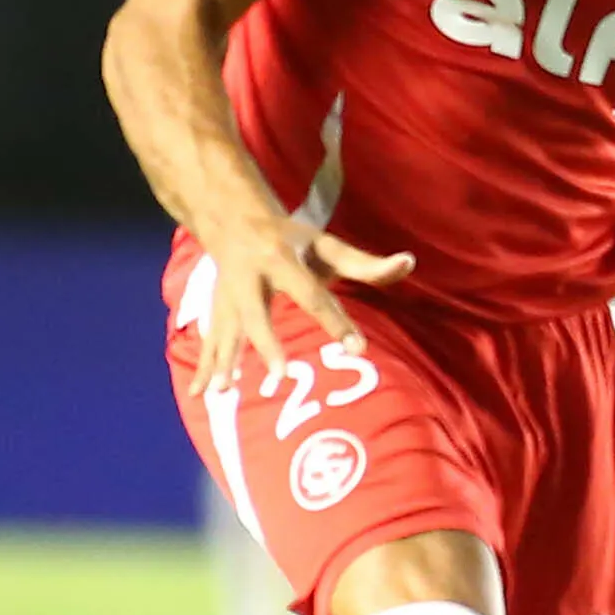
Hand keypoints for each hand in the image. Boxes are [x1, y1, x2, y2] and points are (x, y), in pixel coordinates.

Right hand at [190, 220, 414, 396]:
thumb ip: (367, 262)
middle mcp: (250, 279)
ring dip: (223, 361)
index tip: (358, 349)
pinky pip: (209, 341)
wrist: (232, 219)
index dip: (337, 322)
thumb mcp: (327, 244)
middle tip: (282, 376)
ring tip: (224, 392)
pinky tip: (204, 395)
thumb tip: (410, 262)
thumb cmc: (292, 238)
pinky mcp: (216, 310)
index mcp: (281, 259)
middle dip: (267, 345)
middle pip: (257, 314)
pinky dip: (205, 367)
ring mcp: (227, 296)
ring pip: (225, 330)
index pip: (313, 295)